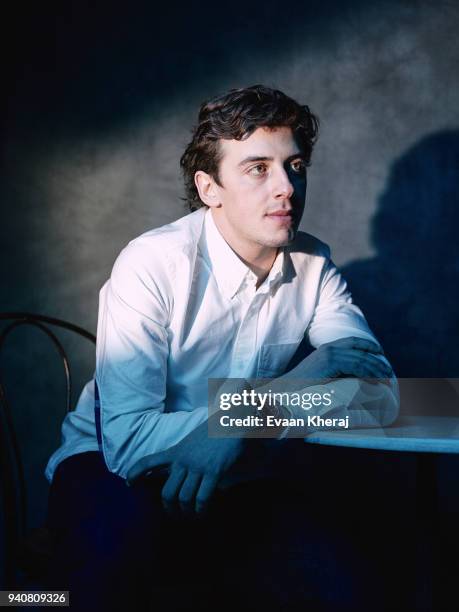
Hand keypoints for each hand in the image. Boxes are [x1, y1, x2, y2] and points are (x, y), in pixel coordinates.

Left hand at [126, 417, 246, 516]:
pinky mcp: (212, 472)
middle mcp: (183, 461)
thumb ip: (185, 456)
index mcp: (176, 451)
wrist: (232, 422)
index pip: (149, 462)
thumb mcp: (192, 439)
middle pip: (167, 492)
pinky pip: (202, 498)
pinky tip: (203, 512)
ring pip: (184, 498)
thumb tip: (184, 475)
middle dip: (169, 508)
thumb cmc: (214, 430)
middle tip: (175, 514)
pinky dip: (201, 510)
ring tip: (191, 517)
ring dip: (187, 512)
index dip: (136, 473)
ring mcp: (197, 467)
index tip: (129, 483)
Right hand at [290, 336, 392, 382]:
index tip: (380, 352)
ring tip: (386, 379)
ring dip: (376, 369)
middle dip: (376, 360)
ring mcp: (330, 353)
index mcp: (326, 349)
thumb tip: (353, 376)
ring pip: (361, 359)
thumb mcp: (321, 374)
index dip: (368, 345)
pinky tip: (375, 381)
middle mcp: (329, 348)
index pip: (352, 341)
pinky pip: (356, 366)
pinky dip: (369, 374)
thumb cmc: (303, 386)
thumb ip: (335, 370)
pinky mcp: (331, 362)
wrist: (288, 388)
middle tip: (388, 371)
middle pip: (360, 350)